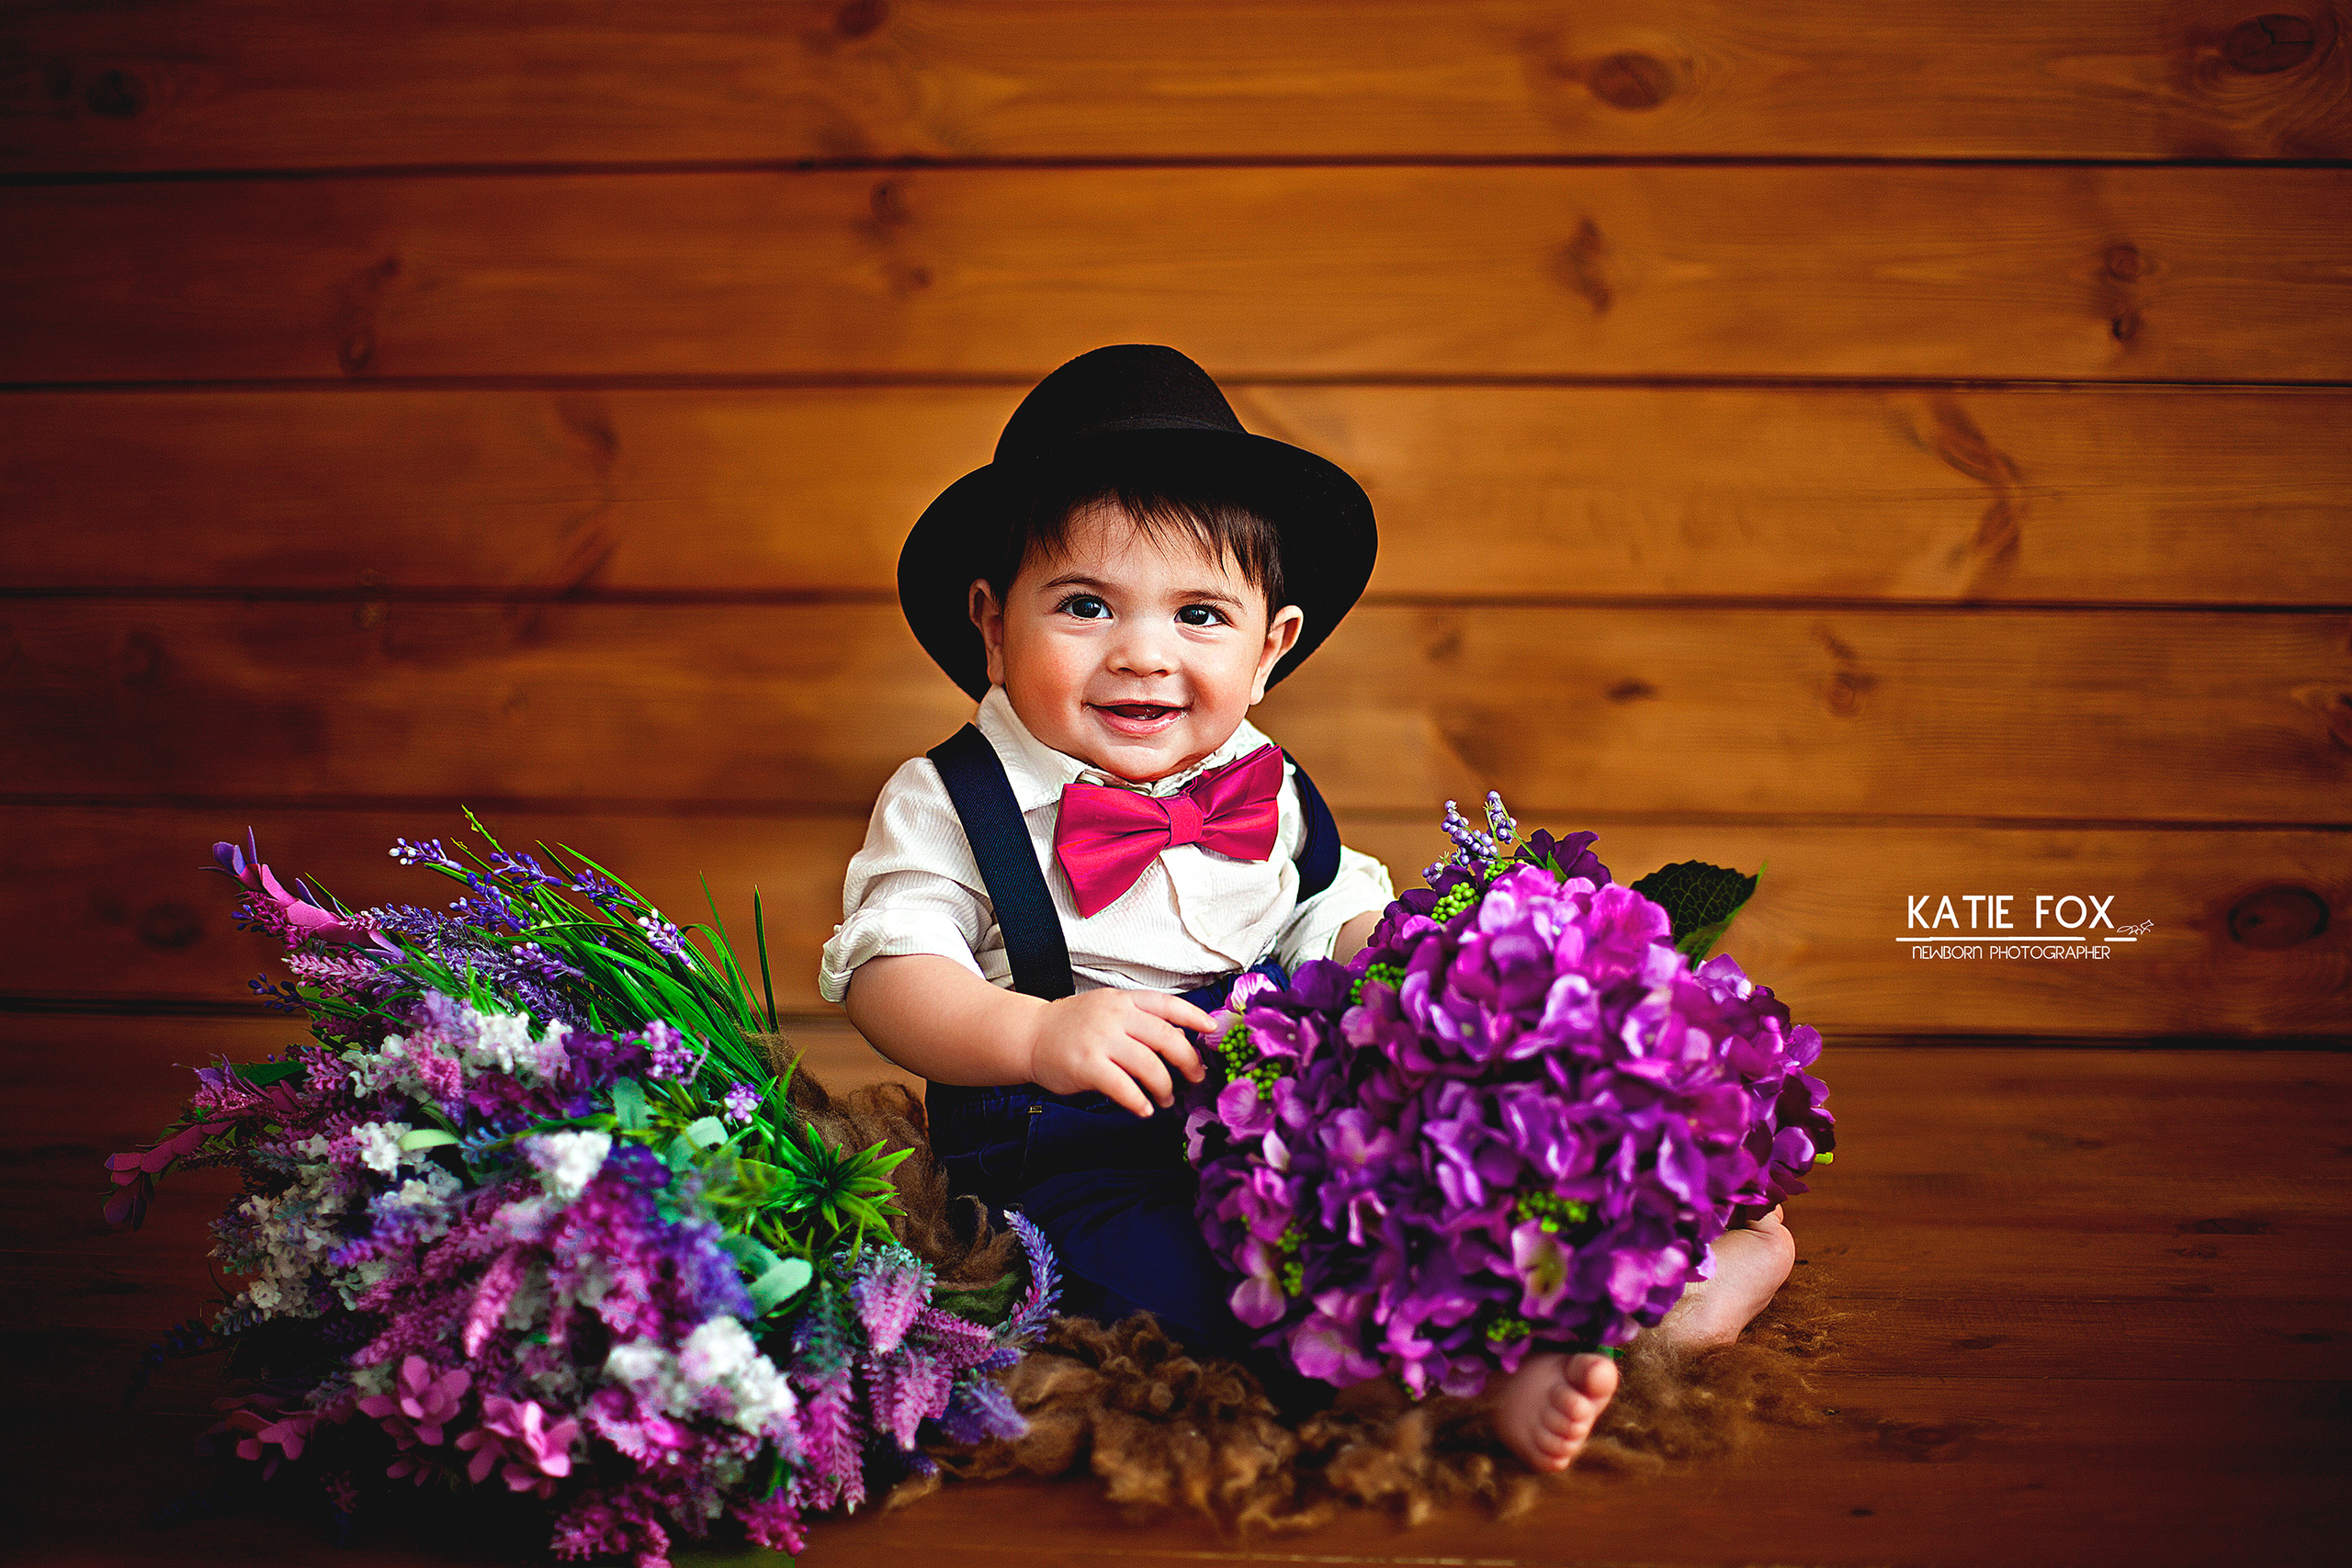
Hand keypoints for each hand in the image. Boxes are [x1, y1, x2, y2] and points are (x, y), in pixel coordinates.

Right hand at [1024, 988, 1214, 1117]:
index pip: (1168, 1005)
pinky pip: (1124, 1088)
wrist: (1031, 1034)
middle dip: (1188, 1061)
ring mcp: (1101, 1040)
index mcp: (1125, 1001)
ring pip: (1149, 1065)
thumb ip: (1142, 1021)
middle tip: (1195, 1077)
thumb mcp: (1110, 1010)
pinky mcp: (1087, 1066)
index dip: (1195, 1017)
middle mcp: (1116, 1017)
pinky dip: (1139, 1102)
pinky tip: (1144, 1108)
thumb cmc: (1074, 1025)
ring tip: (1166, 1098)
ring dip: (1164, 1087)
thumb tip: (1182, 1037)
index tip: (1212, 1030)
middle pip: (1167, 1037)